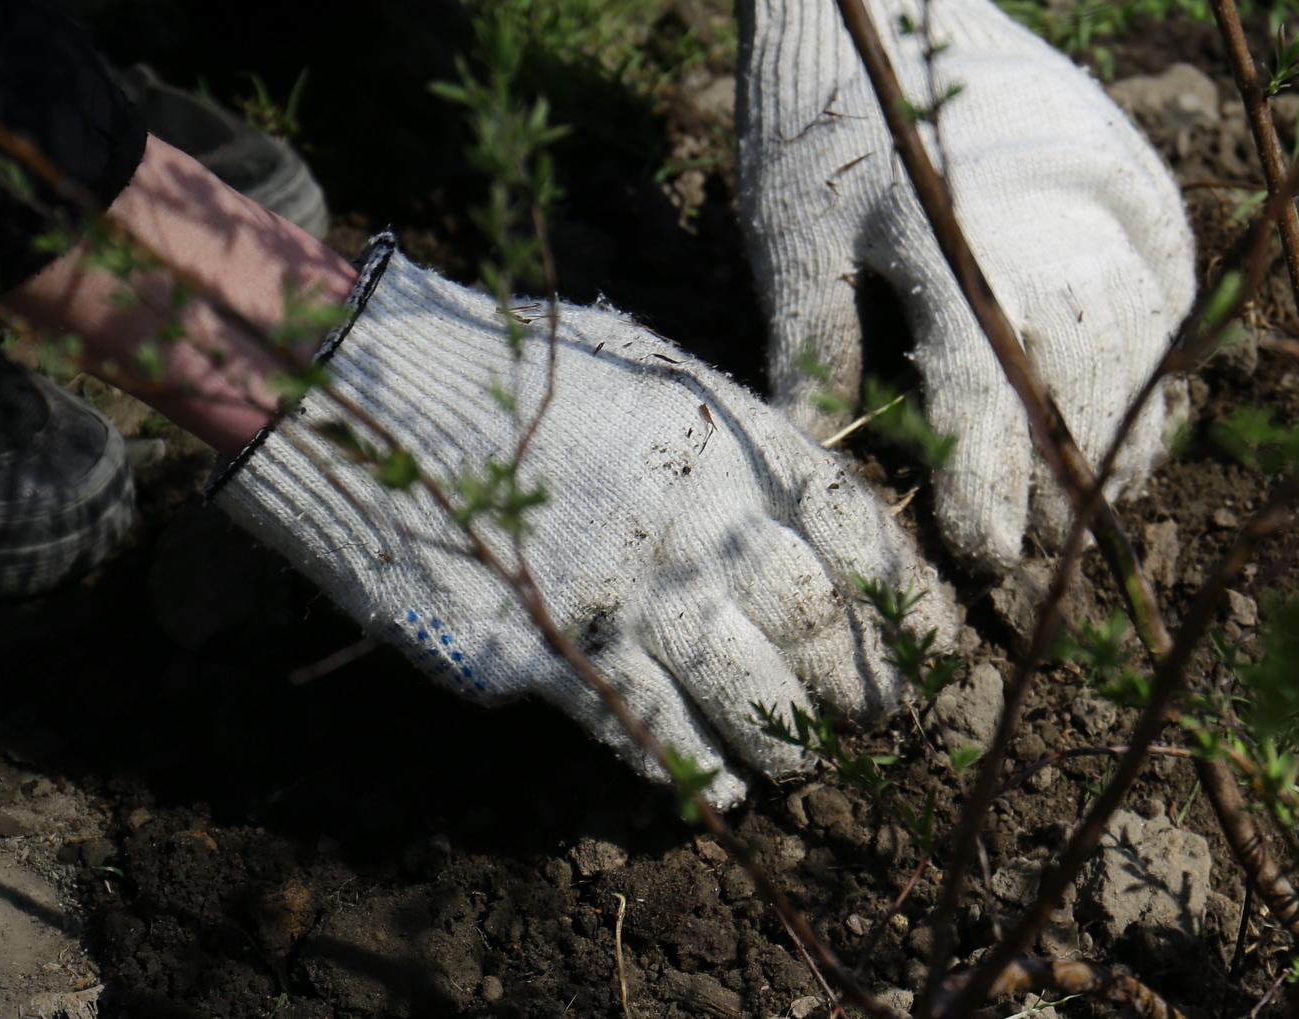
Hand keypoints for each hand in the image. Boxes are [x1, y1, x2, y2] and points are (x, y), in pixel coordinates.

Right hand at [215, 241, 959, 806]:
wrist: (366, 399)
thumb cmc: (507, 373)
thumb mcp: (643, 370)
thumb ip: (727, 437)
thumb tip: (804, 506)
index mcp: (721, 438)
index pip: (854, 527)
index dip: (903, 598)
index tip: (932, 642)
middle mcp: (690, 518)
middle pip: (814, 623)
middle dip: (861, 685)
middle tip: (880, 722)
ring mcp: (623, 590)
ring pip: (748, 693)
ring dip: (791, 744)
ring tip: (807, 767)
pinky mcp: (552, 654)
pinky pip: (651, 732)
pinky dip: (699, 768)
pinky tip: (723, 786)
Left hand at [739, 0, 1195, 571]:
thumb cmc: (817, 122)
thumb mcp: (790, 234)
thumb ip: (814, 345)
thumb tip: (821, 461)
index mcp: (944, 242)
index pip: (982, 396)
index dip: (989, 490)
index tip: (987, 555)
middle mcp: (1039, 215)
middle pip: (1082, 377)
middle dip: (1073, 474)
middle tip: (1057, 542)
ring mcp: (1096, 183)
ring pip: (1142, 331)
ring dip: (1131, 420)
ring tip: (1111, 491)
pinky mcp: (1129, 162)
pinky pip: (1171, 270)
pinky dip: (1168, 339)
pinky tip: (1151, 393)